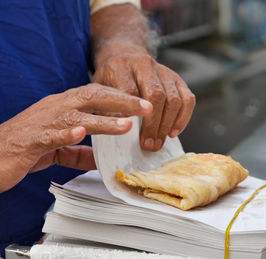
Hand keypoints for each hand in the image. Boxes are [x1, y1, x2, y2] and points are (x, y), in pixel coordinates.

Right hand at [0, 83, 151, 191]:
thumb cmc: (25, 147)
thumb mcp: (58, 148)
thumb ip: (80, 152)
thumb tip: (101, 159)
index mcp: (63, 107)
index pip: (96, 95)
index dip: (120, 97)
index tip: (142, 103)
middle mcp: (55, 108)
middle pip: (92, 98)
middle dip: (122, 102)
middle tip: (147, 107)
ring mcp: (43, 123)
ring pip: (76, 116)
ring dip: (103, 120)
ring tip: (126, 124)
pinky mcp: (30, 141)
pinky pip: (49, 135)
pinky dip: (65, 133)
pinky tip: (80, 133)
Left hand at [93, 45, 195, 151]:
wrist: (125, 58)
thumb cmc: (111, 80)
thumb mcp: (100, 89)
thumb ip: (108, 107)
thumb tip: (122, 130)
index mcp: (120, 67)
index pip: (129, 90)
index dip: (133, 112)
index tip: (131, 132)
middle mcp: (144, 64)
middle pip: (156, 95)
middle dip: (153, 124)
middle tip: (148, 144)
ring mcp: (163, 70)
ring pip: (173, 98)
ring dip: (167, 125)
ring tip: (158, 142)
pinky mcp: (177, 78)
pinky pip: (188, 99)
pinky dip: (183, 118)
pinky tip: (173, 132)